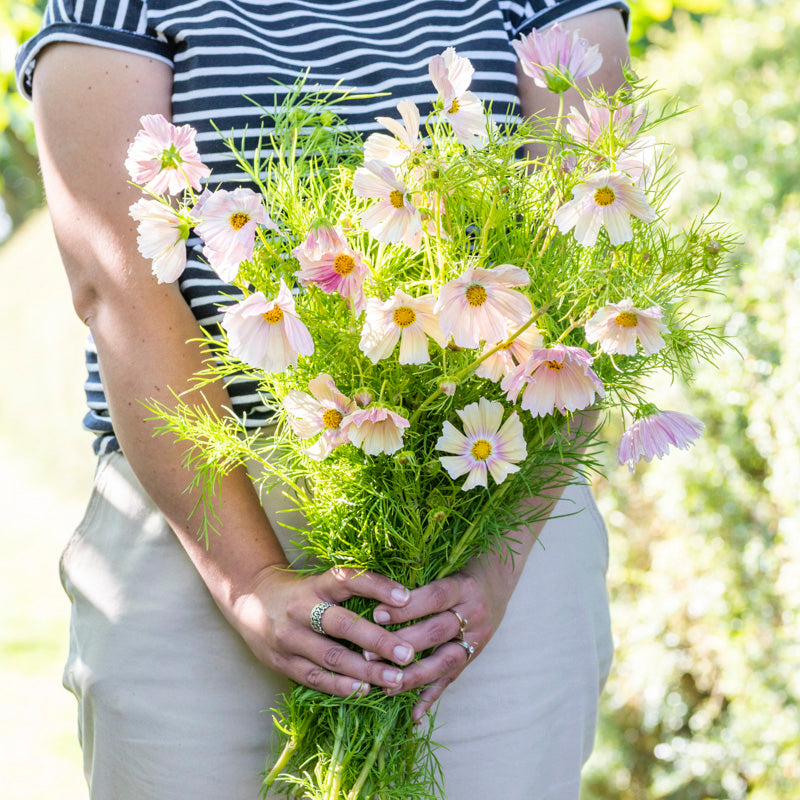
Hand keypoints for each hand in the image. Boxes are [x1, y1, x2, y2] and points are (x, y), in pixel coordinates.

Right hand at [229, 564, 417, 696]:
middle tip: (407, 653)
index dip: (377, 587)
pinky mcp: (282, 661)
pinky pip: (315, 676)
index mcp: (316, 584)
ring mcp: (290, 637)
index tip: (406, 597)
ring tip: (395, 679)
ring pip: (331, 656)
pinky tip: (364, 691)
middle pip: (342, 625)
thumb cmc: (301, 593)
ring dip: (365, 671)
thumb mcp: (321, 582)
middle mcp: (302, 608)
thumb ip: (351, 591)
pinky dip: (340, 686)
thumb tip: (402, 602)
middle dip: (378, 640)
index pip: (348, 580)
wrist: (251, 601)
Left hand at [369, 556, 517, 722]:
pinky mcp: (474, 656)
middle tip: (368, 655)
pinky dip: (432, 697)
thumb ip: (420, 577)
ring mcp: (477, 638)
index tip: (376, 614)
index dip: (407, 607)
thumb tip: (377, 586)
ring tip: (385, 687)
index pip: (435, 596)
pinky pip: (452, 679)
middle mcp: (475, 613)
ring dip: (414, 676)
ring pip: (446, 661)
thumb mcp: (446, 565)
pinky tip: (413, 715)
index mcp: (464, 586)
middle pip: (438, 631)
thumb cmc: (460, 568)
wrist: (498, 579)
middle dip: (402, 645)